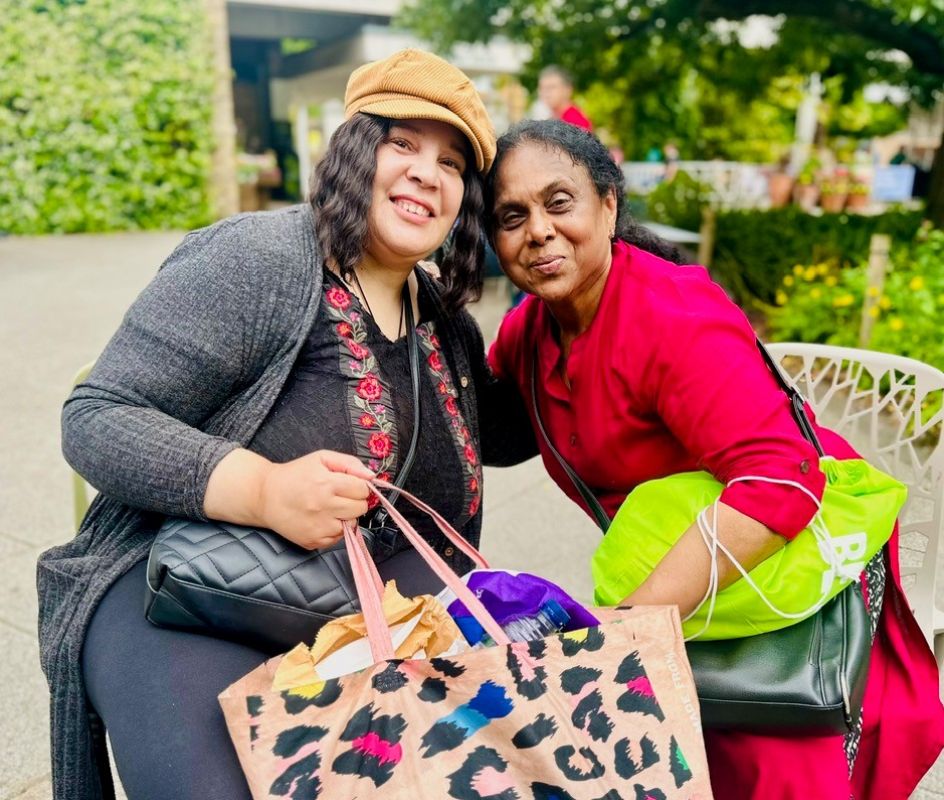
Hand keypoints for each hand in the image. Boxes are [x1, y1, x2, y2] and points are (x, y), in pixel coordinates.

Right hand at [204, 448, 373, 550]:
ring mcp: (319, 527)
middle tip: (339, 496)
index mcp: (327, 484)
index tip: (348, 485)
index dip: (358, 486)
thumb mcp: (321, 458)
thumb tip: (371, 476)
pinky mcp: (314, 541)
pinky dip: (335, 529)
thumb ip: (349, 464)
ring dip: (346, 516)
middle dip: (355, 501)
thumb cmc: (295, 474)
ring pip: (352, 524)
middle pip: (361, 508)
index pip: (362, 490)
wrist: (265, 496)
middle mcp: (324, 507)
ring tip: (330, 507)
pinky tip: (322, 519)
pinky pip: (339, 538)